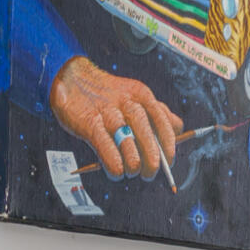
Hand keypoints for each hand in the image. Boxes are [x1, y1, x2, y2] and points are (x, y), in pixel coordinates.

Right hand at [50, 57, 183, 178]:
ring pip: (127, 140)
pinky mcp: (89, 123)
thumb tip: (178, 127)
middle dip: (152, 158)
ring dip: (133, 163)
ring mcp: (107, 112)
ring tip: (132, 172)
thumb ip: (157, 110)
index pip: (162, 120)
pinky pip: (105, 146)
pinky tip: (117, 173)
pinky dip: (113, 163)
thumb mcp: (135, 94)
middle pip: (146, 132)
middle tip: (150, 173)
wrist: (71, 77)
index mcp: (141, 95)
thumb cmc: (106, 93)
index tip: (169, 161)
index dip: (168, 144)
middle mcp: (126, 102)